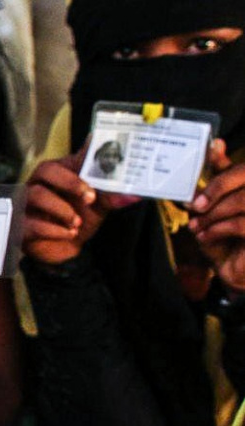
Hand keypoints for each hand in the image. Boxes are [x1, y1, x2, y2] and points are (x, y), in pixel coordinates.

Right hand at [23, 144, 140, 264]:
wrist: (66, 248)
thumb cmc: (79, 218)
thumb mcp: (98, 205)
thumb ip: (111, 197)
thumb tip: (134, 195)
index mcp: (60, 172)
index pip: (68, 158)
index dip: (83, 157)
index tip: (101, 161)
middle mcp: (40, 183)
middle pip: (45, 170)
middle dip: (69, 182)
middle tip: (89, 197)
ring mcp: (27, 203)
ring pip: (37, 195)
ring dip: (61, 209)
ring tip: (77, 223)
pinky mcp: (21, 224)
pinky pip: (32, 222)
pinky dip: (53, 229)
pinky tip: (68, 234)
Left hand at [191, 139, 244, 291]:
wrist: (234, 271)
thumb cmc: (225, 237)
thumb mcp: (216, 207)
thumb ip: (218, 180)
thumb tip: (216, 145)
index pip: (242, 168)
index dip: (225, 162)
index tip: (211, 151)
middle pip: (244, 177)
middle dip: (216, 190)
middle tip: (195, 206)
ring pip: (243, 201)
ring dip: (214, 214)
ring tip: (198, 226)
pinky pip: (242, 224)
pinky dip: (218, 229)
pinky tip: (205, 236)